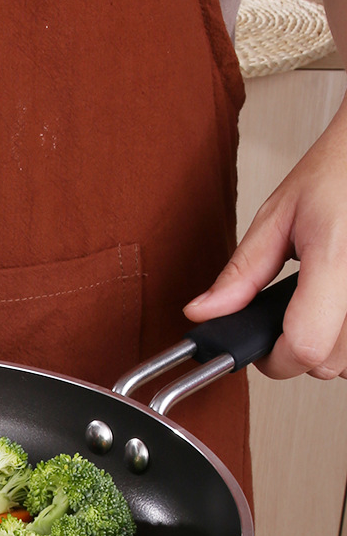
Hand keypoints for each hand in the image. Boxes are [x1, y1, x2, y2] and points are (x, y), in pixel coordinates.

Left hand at [184, 104, 346, 379]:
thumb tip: (202, 312)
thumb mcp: (278, 215)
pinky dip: (346, 336)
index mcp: (337, 262)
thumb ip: (241, 272)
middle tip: (285, 320)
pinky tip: (335, 310)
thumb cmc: (339, 171)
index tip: (260, 349)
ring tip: (315, 308)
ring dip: (328, 347)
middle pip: (327, 364)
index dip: (273, 359)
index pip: (304, 348)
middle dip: (297, 352)